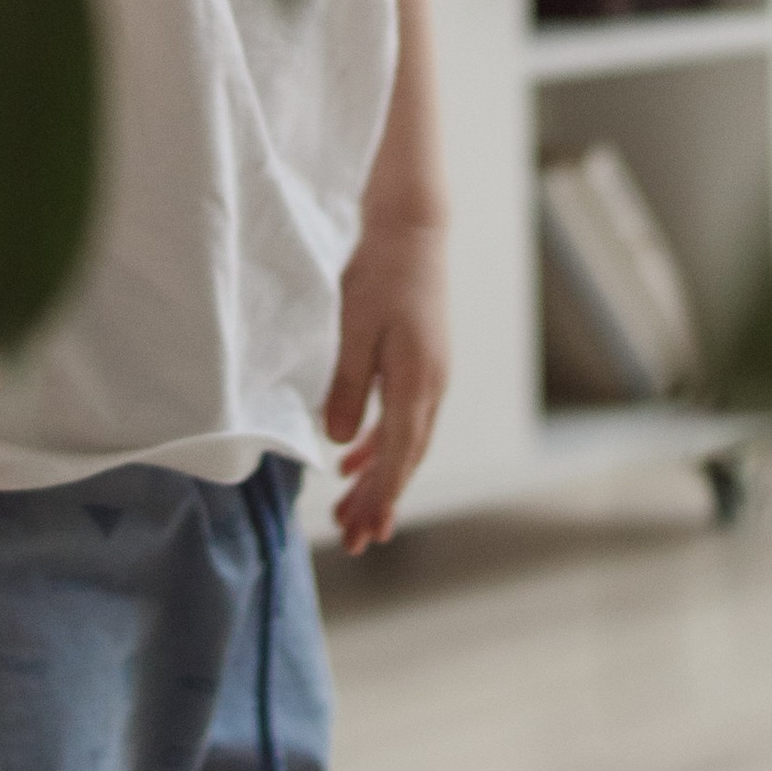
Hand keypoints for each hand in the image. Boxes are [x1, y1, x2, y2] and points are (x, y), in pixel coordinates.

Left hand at [323, 212, 449, 552]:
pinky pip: (402, 418)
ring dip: (378, 479)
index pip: (400, 457)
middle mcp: (431, 386)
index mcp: (417, 383)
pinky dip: (379, 445)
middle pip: (405, 459)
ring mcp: (429, 375)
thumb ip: (347, 387)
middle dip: (379, 501)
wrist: (412, 229)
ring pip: (405, 442)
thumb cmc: (380, 273)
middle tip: (356, 541)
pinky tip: (354, 459)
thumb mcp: (354, 329)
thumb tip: (339, 443)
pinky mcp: (421, 362)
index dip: (383, 497)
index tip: (370, 533)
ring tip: (350, 513)